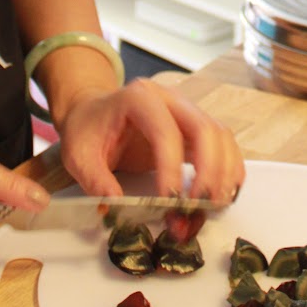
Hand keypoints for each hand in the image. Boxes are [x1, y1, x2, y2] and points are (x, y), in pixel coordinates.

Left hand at [56, 79, 244, 203]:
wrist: (93, 115)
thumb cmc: (87, 130)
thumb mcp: (77, 155)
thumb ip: (95, 181)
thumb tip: (114, 208)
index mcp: (139, 99)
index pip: (166, 131)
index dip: (172, 168)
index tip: (169, 200)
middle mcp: (169, 99)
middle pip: (205, 128)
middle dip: (208, 171)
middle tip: (197, 206)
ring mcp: (186, 111)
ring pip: (221, 136)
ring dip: (223, 173)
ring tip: (211, 206)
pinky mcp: (195, 128)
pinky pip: (223, 144)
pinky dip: (229, 169)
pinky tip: (220, 194)